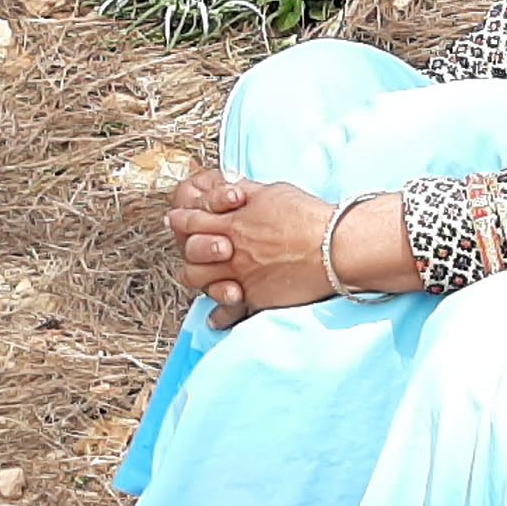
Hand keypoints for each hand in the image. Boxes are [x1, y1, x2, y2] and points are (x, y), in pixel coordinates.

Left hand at [167, 171, 336, 319]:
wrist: (332, 247)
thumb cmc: (309, 217)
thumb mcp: (274, 192)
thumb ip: (249, 192)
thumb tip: (233, 187)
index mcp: (233, 221)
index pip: (194, 219)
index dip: (181, 219)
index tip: (174, 219)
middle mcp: (231, 249)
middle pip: (191, 252)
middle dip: (185, 250)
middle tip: (183, 248)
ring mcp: (241, 275)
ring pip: (201, 281)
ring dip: (198, 279)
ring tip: (199, 279)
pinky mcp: (255, 297)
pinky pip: (228, 310)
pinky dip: (219, 316)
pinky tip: (215, 318)